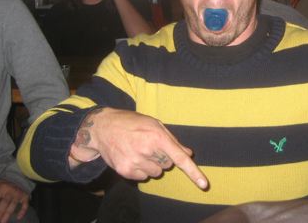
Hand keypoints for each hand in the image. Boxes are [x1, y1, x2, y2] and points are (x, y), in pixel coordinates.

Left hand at [0, 178, 28, 222]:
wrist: (18, 176)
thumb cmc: (3, 182)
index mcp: (1, 187)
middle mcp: (10, 191)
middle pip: (4, 203)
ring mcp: (18, 194)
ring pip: (13, 206)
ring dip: (7, 215)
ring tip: (2, 222)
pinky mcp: (25, 196)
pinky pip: (25, 204)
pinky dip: (23, 211)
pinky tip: (19, 217)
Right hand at [70, 108, 207, 189]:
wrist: (103, 128)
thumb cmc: (132, 123)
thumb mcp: (154, 124)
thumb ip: (172, 140)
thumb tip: (188, 153)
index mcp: (157, 136)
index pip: (179, 158)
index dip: (193, 172)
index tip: (204, 184)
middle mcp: (147, 150)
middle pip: (168, 165)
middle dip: (163, 156)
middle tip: (150, 144)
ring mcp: (135, 162)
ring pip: (156, 172)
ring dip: (152, 164)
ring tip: (140, 149)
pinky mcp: (126, 171)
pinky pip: (144, 177)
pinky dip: (141, 169)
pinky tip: (132, 156)